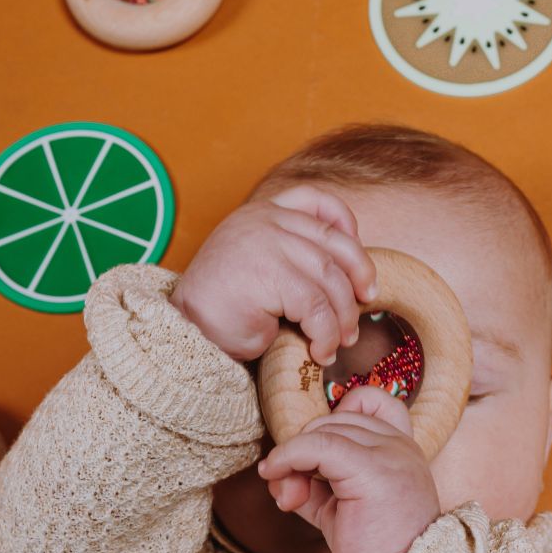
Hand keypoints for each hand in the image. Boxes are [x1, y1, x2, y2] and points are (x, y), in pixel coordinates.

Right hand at [168, 184, 377, 364]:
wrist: (186, 331)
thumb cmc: (225, 310)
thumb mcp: (262, 269)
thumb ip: (294, 258)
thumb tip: (351, 280)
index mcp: (263, 213)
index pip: (317, 202)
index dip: (347, 227)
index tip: (358, 263)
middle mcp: (266, 221)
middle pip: (335, 243)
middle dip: (359, 276)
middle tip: (365, 305)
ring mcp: (267, 243)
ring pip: (329, 279)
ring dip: (342, 317)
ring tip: (339, 342)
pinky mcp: (270, 274)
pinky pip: (316, 307)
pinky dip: (326, 334)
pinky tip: (320, 351)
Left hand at [256, 384, 441, 552]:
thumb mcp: (338, 509)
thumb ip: (312, 483)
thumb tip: (274, 470)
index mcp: (402, 450)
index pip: (369, 400)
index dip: (334, 415)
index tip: (314, 454)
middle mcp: (401, 446)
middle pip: (335, 417)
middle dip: (303, 446)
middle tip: (288, 489)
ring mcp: (391, 455)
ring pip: (323, 430)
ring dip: (292, 458)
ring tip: (287, 496)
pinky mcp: (372, 470)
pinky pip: (316, 446)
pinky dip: (287, 458)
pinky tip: (276, 479)